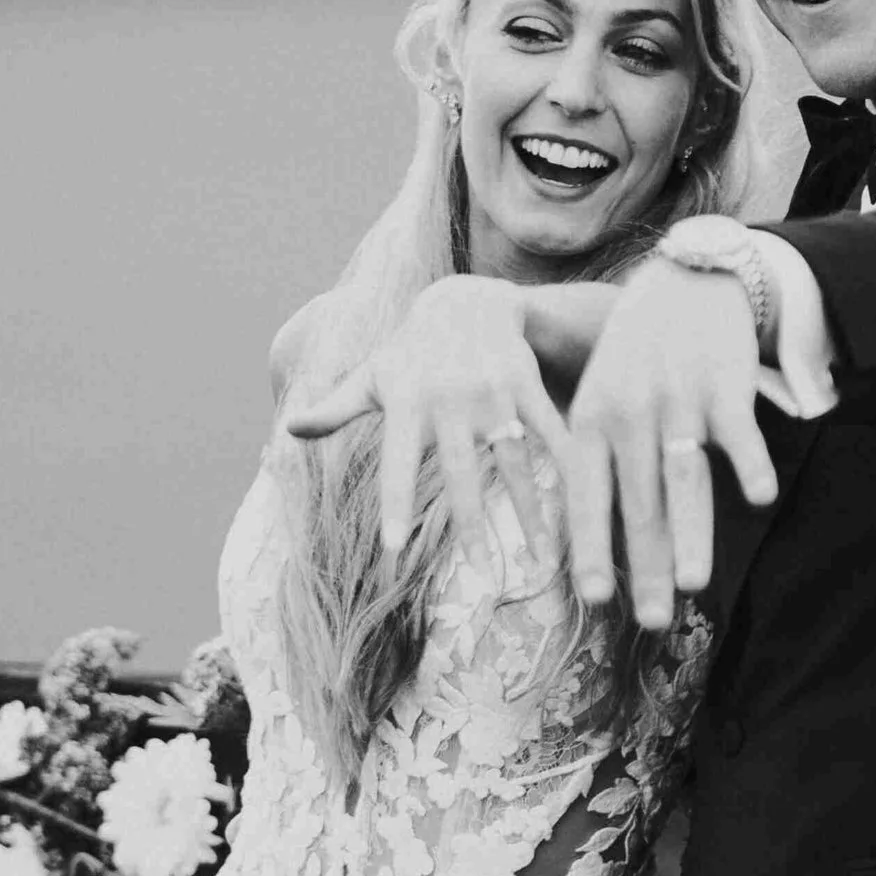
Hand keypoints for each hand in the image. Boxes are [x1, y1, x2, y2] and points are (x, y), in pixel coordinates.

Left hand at [283, 276, 564, 560]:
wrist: (467, 301)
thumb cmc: (411, 351)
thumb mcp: (373, 375)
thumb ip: (335, 407)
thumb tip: (288, 429)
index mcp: (408, 403)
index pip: (398, 464)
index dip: (395, 505)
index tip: (392, 549)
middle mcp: (450, 399)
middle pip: (462, 473)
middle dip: (473, 526)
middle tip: (481, 575)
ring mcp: (492, 392)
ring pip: (513, 462)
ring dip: (530, 513)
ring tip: (539, 560)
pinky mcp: (526, 385)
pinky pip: (550, 432)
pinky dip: (568, 468)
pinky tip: (586, 505)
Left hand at [565, 262, 779, 624]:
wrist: (685, 281)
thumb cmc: (637, 354)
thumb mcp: (599, 396)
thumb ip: (597, 459)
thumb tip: (596, 537)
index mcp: (591, 421)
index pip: (587, 496)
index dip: (592, 548)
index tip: (594, 598)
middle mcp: (629, 413)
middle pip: (640, 503)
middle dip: (647, 566)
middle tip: (651, 621)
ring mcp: (677, 399)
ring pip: (684, 478)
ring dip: (691, 533)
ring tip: (693, 583)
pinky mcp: (723, 385)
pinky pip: (736, 433)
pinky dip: (748, 463)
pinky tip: (760, 497)